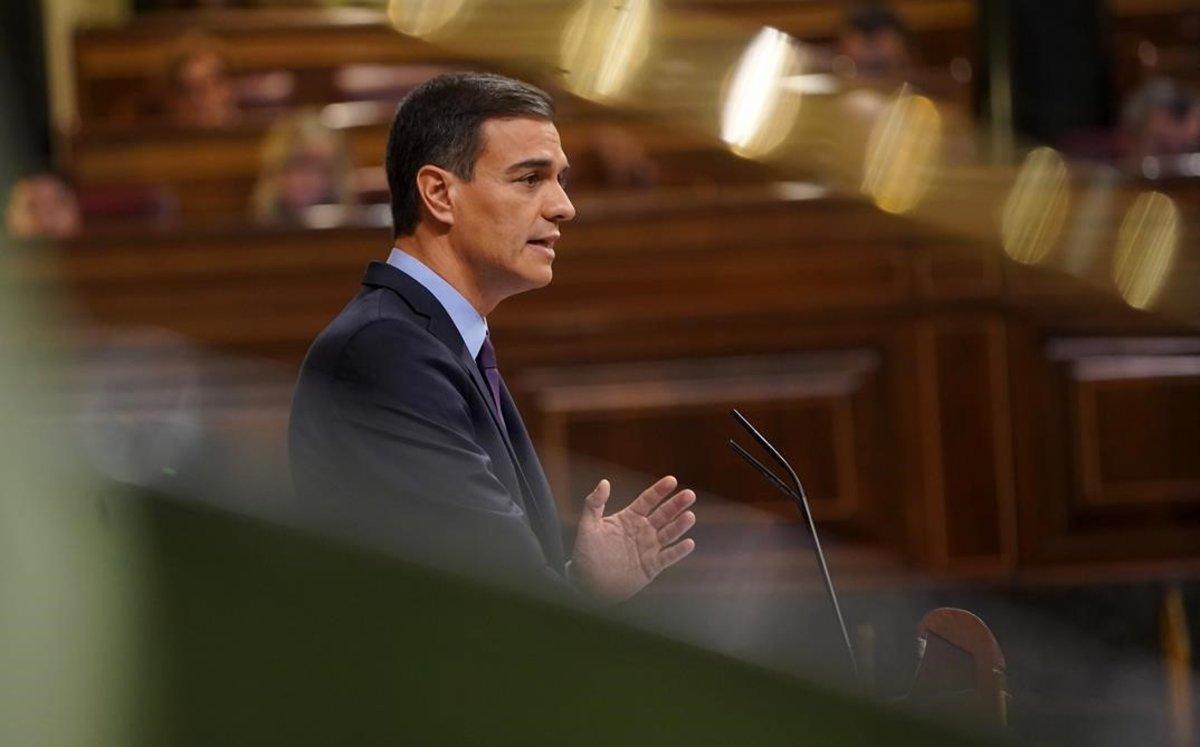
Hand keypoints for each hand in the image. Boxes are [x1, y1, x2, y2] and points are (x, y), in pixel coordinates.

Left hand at [570, 476, 696, 601]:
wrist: (588, 584)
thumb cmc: (586, 554)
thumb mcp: (587, 526)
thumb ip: (594, 503)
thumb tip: (604, 482)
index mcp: (629, 518)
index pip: (647, 500)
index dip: (659, 490)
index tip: (672, 480)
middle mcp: (642, 531)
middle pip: (663, 514)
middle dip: (676, 504)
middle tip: (689, 494)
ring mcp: (648, 548)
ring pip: (669, 534)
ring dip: (680, 525)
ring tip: (690, 516)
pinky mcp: (652, 566)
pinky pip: (668, 557)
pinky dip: (679, 551)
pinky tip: (689, 543)